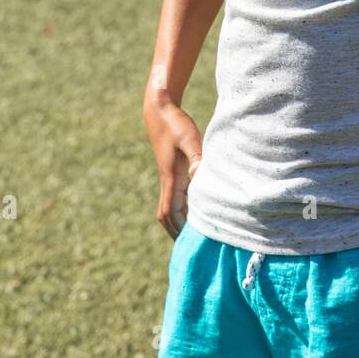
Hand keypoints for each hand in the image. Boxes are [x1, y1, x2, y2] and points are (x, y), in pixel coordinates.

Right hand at [143, 98, 202, 240]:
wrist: (160, 109)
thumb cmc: (176, 123)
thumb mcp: (189, 138)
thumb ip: (196, 156)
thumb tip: (198, 175)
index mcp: (171, 177)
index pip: (170, 211)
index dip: (178, 227)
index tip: (189, 242)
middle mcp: (168, 180)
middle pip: (167, 215)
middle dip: (176, 231)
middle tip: (190, 248)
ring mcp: (169, 176)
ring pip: (170, 206)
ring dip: (179, 221)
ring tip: (193, 236)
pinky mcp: (173, 170)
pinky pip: (175, 196)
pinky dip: (182, 208)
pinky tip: (195, 211)